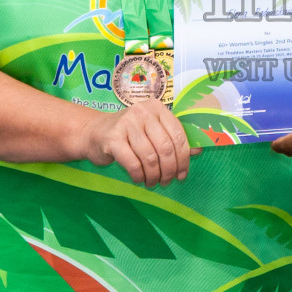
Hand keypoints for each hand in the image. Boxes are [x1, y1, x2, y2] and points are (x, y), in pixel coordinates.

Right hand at [79, 101, 199, 186]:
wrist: (93, 132)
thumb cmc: (128, 134)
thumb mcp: (152, 132)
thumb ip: (173, 139)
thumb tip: (197, 151)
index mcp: (157, 108)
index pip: (178, 134)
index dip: (184, 158)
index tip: (182, 175)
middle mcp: (143, 112)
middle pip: (166, 147)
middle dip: (169, 170)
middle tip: (167, 182)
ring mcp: (126, 123)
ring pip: (150, 157)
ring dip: (154, 176)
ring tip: (152, 182)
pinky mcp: (112, 138)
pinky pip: (133, 164)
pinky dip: (139, 176)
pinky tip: (139, 179)